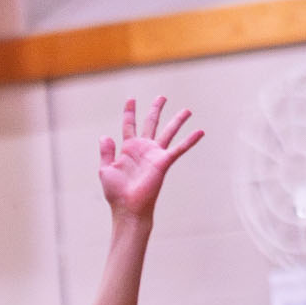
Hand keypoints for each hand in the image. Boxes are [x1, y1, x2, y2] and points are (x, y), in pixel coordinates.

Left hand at [98, 97, 202, 223]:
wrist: (127, 207)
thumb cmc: (116, 192)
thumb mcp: (105, 170)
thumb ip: (106, 152)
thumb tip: (105, 136)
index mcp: (128, 148)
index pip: (129, 125)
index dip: (129, 112)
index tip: (131, 99)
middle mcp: (143, 148)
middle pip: (151, 123)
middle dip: (156, 109)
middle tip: (162, 97)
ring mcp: (154, 154)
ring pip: (168, 132)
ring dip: (177, 121)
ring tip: (187, 110)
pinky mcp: (163, 162)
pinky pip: (179, 148)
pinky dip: (190, 140)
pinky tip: (200, 131)